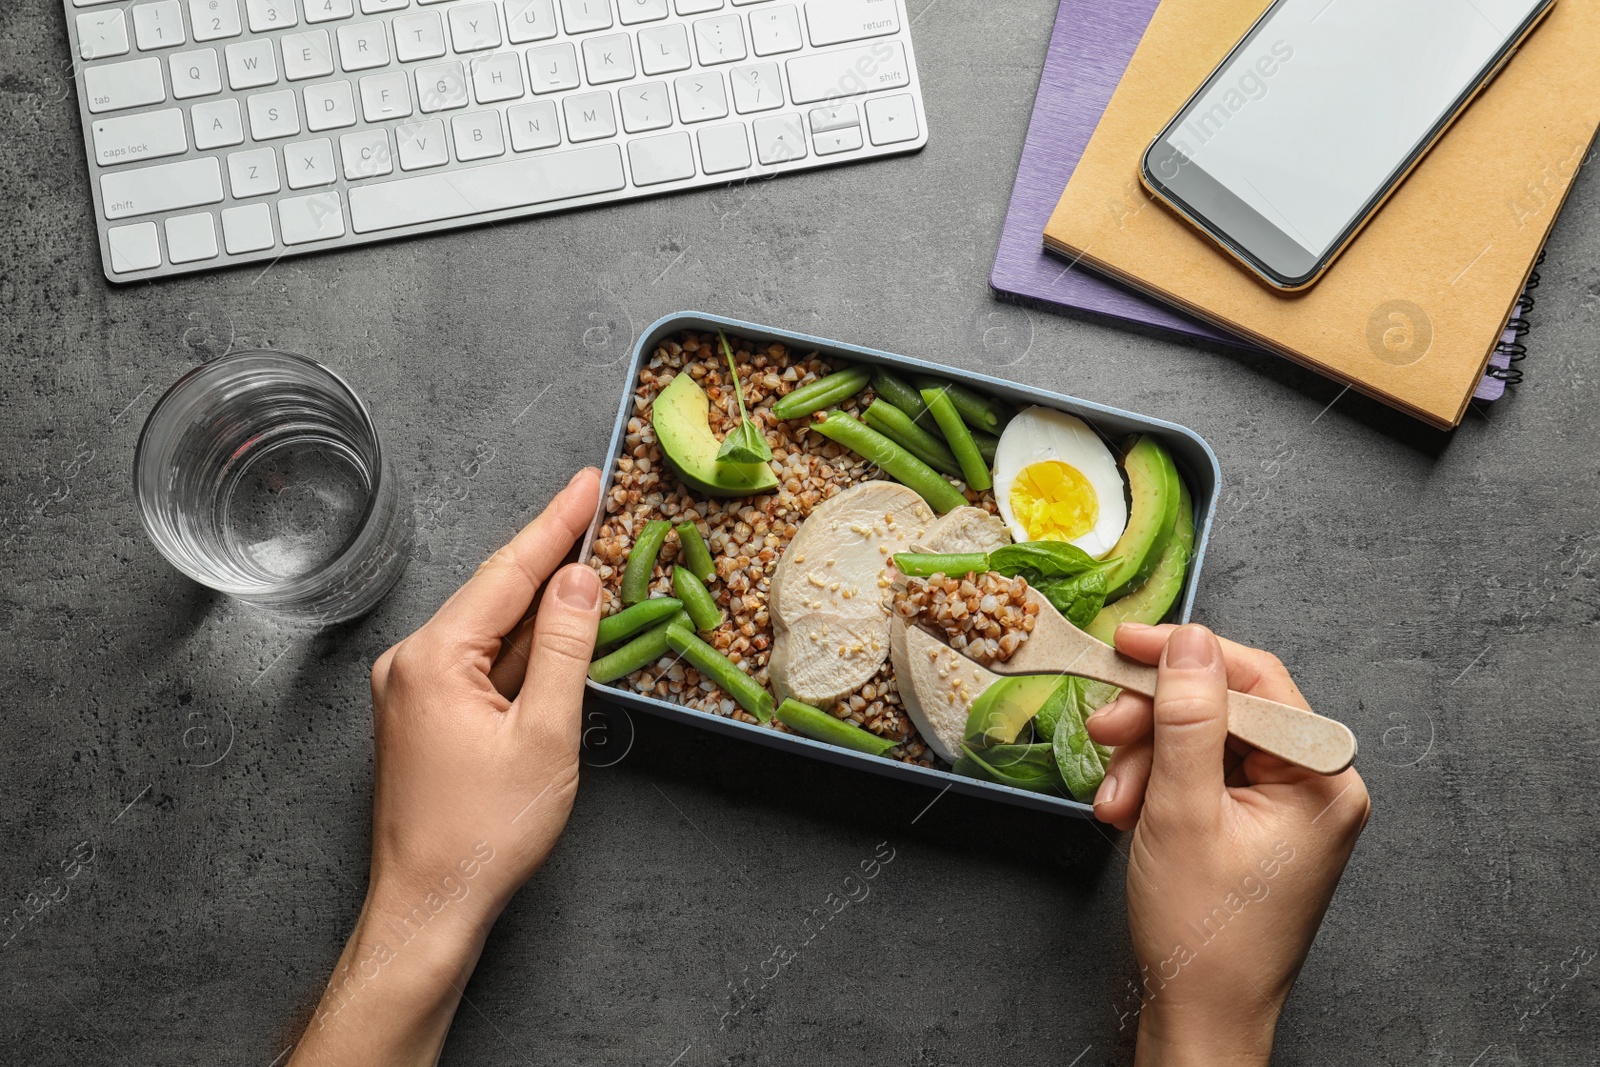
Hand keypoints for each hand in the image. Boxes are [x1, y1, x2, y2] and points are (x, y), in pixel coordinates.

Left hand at [290, 468, 602, 1066]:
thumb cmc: (486, 831)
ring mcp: (412, 688)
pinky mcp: (422, 714)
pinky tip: (558, 630)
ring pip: (490, 627)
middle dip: (551, 553)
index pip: (508, 573)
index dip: (556, 524)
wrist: (429, 904)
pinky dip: (523, 644)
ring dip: (541, 601)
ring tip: (590, 559)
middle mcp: (411, 661)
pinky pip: (481, 660)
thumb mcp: (545, 734)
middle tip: (597, 507)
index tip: (589, 481)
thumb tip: (580, 580)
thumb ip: (566, 648)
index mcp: (433, 657)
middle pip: (496, 593)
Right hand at [1087, 624, 1369, 1066]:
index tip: (1125, 644)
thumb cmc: (1205, 932)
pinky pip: (1202, 775)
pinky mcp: (1256, 824)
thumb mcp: (1183, 811)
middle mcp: (1316, 785)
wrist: (1203, 1014)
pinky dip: (1157, 786)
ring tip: (1113, 802)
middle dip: (1154, 723)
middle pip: (1224, 709)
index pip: (1255, 679)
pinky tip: (1128, 813)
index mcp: (1322, 779)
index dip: (1184, 656)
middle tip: (1103, 732)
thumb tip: (1190, 642)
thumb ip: (1188, 719)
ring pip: (1203, 741)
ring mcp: (1286, 806)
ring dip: (1146, 760)